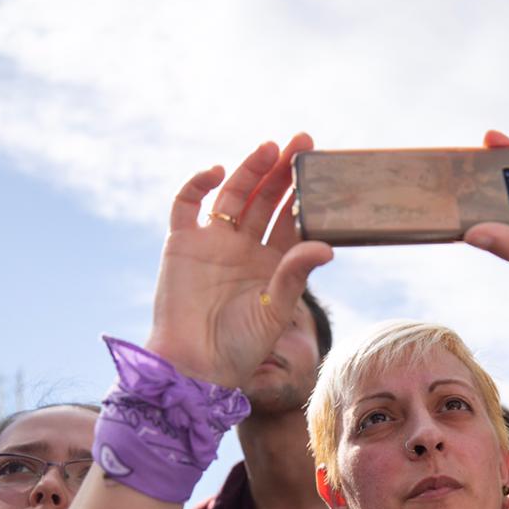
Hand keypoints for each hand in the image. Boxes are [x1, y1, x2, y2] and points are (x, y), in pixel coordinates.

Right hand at [144, 135, 333, 386]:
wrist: (195, 366)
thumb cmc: (240, 348)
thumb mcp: (275, 310)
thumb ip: (295, 274)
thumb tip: (327, 246)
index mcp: (272, 263)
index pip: (292, 218)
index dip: (304, 193)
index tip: (321, 167)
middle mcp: (244, 247)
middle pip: (265, 199)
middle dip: (282, 171)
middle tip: (301, 142)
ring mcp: (212, 242)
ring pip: (232, 195)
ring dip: (249, 170)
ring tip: (269, 149)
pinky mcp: (181, 243)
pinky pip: (186, 204)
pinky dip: (198, 184)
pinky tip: (217, 173)